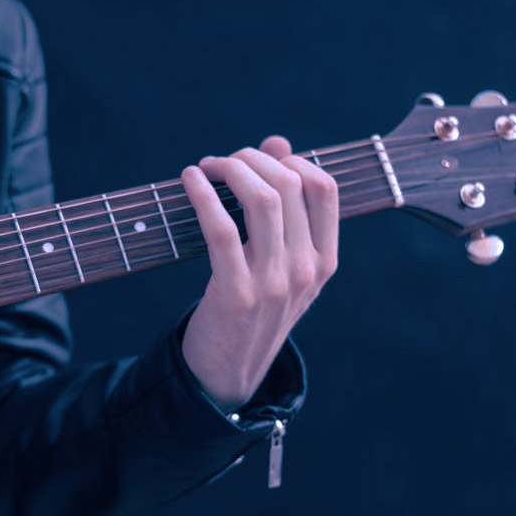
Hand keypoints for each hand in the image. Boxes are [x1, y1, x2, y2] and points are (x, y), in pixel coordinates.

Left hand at [180, 136, 338, 410]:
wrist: (228, 372)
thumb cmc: (252, 309)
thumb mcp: (280, 263)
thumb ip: (285, 207)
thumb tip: (278, 143)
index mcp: (325, 261)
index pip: (325, 188)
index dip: (291, 160)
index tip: (259, 159)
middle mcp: (306, 270)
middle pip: (290, 185)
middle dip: (252, 158)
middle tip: (223, 161)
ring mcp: (274, 284)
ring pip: (262, 199)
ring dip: (230, 169)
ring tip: (207, 167)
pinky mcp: (236, 294)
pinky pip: (221, 229)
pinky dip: (202, 195)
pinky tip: (190, 180)